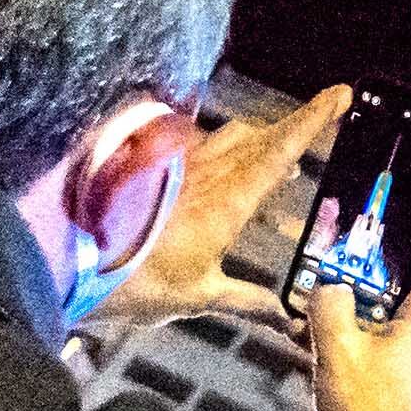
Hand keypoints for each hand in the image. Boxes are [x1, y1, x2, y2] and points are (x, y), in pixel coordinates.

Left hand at [73, 85, 351, 341]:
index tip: (340, 94)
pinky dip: (220, 155)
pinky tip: (213, 175)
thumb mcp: (198, 297)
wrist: (71, 260)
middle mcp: (207, 173)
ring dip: (255, 141)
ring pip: (227, 137)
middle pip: (258, 135)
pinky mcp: (153, 168)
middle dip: (290, 129)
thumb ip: (245, 300)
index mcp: (228, 201)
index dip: (313, 120)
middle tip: (312, 131)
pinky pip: (197, 150)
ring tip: (269, 158)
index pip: (280, 150)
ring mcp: (178, 166)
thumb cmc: (138, 282)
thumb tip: (287, 317)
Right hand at [306, 161, 410, 410]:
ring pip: (402, 298)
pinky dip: (367, 309)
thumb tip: (328, 288)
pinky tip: (336, 309)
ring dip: (380, 275)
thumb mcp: (336, 348)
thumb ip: (328, 304)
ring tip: (354, 252)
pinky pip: (387, 325)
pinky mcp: (405, 372)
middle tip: (405, 198)